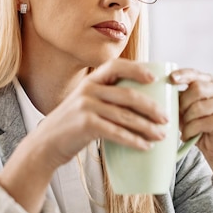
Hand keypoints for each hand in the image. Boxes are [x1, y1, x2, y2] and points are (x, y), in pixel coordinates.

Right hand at [30, 59, 168, 169]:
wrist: (46, 144)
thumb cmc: (72, 125)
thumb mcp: (85, 103)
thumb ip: (105, 98)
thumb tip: (141, 102)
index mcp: (90, 81)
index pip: (116, 66)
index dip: (137, 69)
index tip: (154, 78)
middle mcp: (88, 89)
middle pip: (128, 95)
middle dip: (151, 107)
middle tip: (166, 118)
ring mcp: (86, 106)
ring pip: (125, 116)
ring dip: (147, 127)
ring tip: (161, 135)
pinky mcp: (85, 125)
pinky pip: (117, 132)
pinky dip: (134, 140)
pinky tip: (145, 146)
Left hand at [170, 68, 212, 191]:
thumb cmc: (197, 125)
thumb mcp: (185, 109)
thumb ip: (178, 98)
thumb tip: (161, 90)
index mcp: (210, 82)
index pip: (195, 73)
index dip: (183, 75)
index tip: (171, 78)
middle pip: (196, 89)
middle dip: (183, 104)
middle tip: (179, 117)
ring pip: (197, 107)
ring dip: (186, 121)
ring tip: (185, 128)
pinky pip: (200, 122)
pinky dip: (190, 131)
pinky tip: (189, 135)